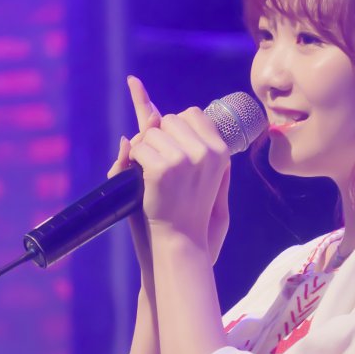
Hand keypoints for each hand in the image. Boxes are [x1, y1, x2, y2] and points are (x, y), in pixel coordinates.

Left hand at [124, 78, 230, 262]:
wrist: (182, 242)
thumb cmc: (191, 209)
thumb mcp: (200, 172)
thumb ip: (184, 142)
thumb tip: (151, 111)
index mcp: (220, 151)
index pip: (193, 113)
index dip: (176, 128)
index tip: (173, 150)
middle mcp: (206, 151)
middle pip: (170, 119)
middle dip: (160, 138)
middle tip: (165, 170)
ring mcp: (185, 159)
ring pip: (152, 132)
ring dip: (146, 150)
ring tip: (156, 178)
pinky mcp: (163, 169)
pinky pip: (139, 148)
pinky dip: (134, 161)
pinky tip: (144, 180)